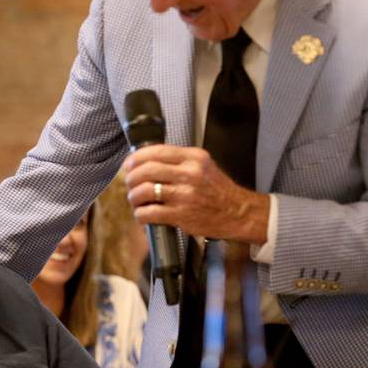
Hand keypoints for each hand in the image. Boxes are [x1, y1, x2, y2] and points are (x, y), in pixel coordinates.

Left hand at [123, 144, 269, 243]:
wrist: (238, 213)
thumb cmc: (218, 190)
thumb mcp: (203, 165)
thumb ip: (179, 160)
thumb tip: (147, 161)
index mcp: (193, 158)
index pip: (156, 151)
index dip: (136, 158)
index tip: (129, 165)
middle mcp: (189, 174)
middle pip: (146, 170)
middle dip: (131, 178)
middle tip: (130, 184)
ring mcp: (185, 195)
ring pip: (145, 191)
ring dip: (134, 197)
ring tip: (135, 201)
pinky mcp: (182, 215)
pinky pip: (150, 213)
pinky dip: (140, 215)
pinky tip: (142, 216)